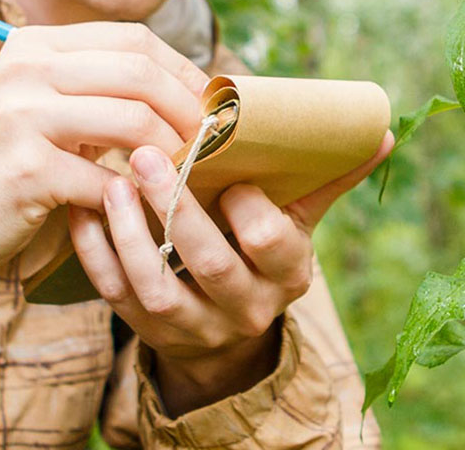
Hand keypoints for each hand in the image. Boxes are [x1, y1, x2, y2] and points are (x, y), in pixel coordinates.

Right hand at [0, 22, 208, 278]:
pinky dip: (137, 195)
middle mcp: (25, 68)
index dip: (183, 68)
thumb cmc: (10, 164)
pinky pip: (108, 178)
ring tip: (191, 170)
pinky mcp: (25, 169)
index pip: (132, 38)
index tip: (212, 101)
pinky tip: (149, 205)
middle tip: (214, 138)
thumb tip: (195, 88)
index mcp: (35, 45)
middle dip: (188, 107)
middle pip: (140, 72)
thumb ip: (102, 87)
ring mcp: (22, 116)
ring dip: (173, 151)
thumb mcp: (48, 107)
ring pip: (133, 120)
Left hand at [68, 131, 392, 414]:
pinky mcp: (148, 332)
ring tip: (112, 181)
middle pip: (212, 264)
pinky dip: (96, 254)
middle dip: (178, 209)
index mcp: (288, 274)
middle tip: (148, 154)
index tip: (223, 161)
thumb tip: (381, 132)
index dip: (247, 205)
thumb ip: (330, 178)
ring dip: (131, 233)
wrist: (228, 330)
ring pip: (157, 288)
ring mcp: (194, 326)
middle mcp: (245, 308)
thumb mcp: (300, 222)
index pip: (272, 241)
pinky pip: (116, 297)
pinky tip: (83, 209)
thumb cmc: (264, 252)